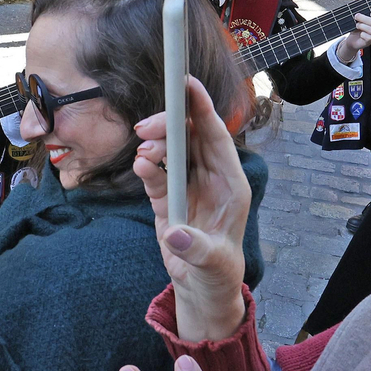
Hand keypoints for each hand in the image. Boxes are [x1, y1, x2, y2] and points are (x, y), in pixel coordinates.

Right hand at [132, 76, 250, 340]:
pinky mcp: (168, 197)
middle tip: (146, 129)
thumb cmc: (217, 272)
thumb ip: (195, 248)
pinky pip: (156, 173)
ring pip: (171, 150)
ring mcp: (188, 185)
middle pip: (190, 136)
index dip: (203, 108)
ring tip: (143, 155)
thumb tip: (176, 235)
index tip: (186, 83)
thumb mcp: (212, 263)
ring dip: (155, 145)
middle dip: (169, 125)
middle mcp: (210, 178)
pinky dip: (146, 167)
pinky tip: (140, 166)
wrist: (201, 287)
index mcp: (230, 183)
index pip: (216, 137)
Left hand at [337, 0, 370, 64]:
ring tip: (357, 25)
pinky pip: (368, 38)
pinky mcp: (369, 42)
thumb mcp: (358, 12)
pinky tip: (359, 33)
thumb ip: (360, 3)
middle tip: (356, 16)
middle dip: (364, 18)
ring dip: (362, 26)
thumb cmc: (358, 25)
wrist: (352, 38)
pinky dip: (362, 34)